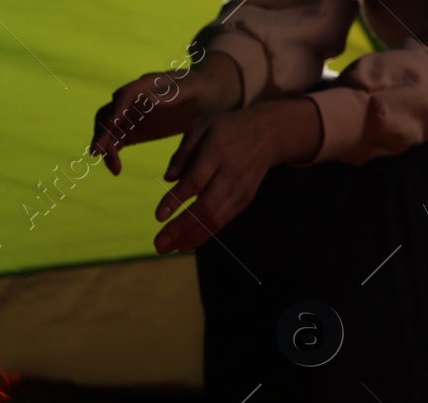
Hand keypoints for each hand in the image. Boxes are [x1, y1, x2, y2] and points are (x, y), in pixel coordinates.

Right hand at [89, 58, 241, 174]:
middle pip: (107, 114)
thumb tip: (146, 102)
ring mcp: (130, 117)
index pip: (124, 96)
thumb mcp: (189, 89)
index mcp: (144, 85)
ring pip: (107, 131)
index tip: (111, 126)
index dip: (116, 110)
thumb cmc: (199, 88)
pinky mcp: (132, 131)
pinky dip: (112, 155)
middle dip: (102, 133)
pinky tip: (117, 169)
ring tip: (114, 167)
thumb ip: (169, 95)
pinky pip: (115, 143)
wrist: (205, 97)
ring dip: (105, 147)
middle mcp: (131, 101)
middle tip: (100, 153)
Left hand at [153, 97, 321, 252]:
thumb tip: (168, 178)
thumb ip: (183, 153)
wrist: (269, 134)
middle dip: (180, 228)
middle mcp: (231, 174)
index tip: (158, 216)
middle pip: (206, 207)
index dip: (177, 200)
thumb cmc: (227, 130)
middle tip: (158, 244)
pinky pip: (221, 222)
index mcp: (218, 151)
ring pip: (215, 219)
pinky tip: (183, 244)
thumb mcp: (202, 128)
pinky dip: (202, 235)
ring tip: (165, 248)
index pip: (196, 180)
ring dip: (189, 237)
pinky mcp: (244, 201)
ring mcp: (240, 190)